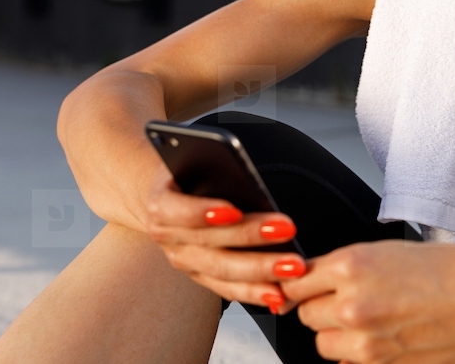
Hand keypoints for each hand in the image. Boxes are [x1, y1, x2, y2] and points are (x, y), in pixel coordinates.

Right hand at [144, 169, 305, 313]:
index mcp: (161, 205)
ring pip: (221, 272)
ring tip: (293, 267)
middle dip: (250, 237)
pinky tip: (281, 293)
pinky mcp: (200, 277)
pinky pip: (228, 290)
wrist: (169, 195)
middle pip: (209, 243)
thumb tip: (249, 176)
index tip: (233, 210)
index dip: (203, 212)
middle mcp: (168, 238)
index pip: (178, 210)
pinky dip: (255, 292)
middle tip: (287, 229)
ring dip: (260, 271)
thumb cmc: (190, 171)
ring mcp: (184, 261)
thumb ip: (216, 168)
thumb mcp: (195, 160)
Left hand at [280, 239, 454, 362]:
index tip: (304, 285)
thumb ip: (346, 267)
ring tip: (368, 321)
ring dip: (337, 335)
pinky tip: (384, 338)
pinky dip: (358, 355)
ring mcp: (367, 343)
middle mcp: (352, 305)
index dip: (301, 283)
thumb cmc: (454, 270)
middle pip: (306, 315)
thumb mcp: (391, 250)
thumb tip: (314, 279)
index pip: (296, 281)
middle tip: (347, 299)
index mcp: (352, 266)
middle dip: (321, 308)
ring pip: (324, 345)